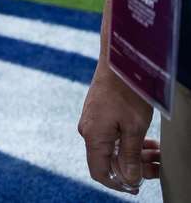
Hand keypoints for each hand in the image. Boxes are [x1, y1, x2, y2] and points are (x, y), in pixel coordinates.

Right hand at [78, 65, 157, 192]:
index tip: (137, 186)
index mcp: (93, 137)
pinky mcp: (99, 114)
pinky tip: (148, 142)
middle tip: (158, 168)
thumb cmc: (127, 93)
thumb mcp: (135, 129)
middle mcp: (89, 131)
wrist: (119, 62)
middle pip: (110, 161)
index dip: (118, 184)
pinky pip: (114, 136)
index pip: (100, 172)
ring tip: (158, 154)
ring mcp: (93, 122)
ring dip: (137, 155)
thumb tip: (128, 179)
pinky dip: (131, 143)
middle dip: (135, 168)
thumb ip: (130, 156)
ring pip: (114, 148)